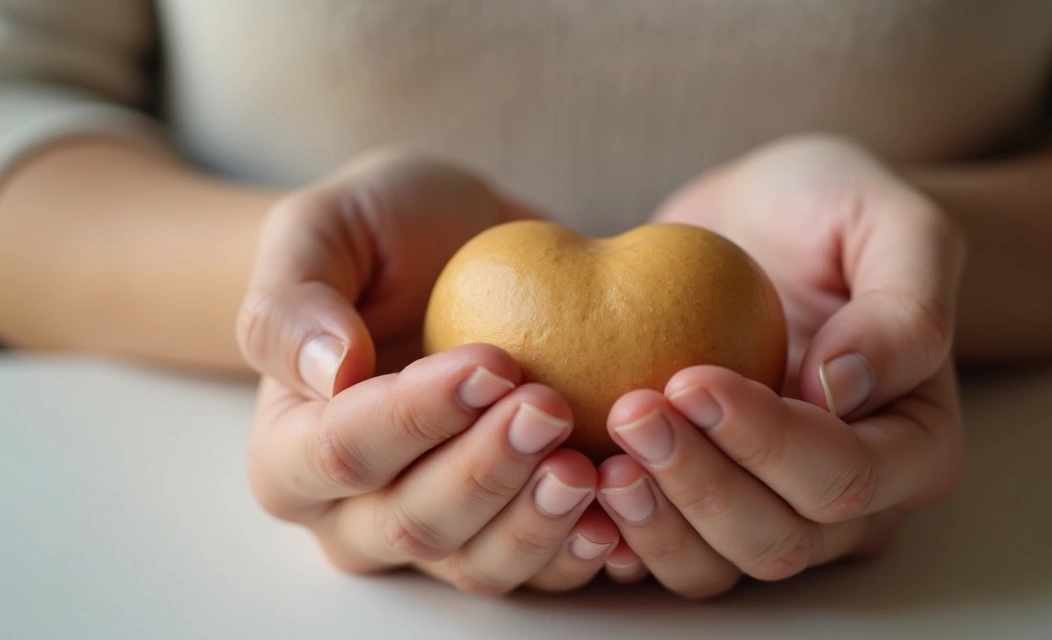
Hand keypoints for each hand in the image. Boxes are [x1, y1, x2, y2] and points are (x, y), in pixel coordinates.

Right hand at [236, 152, 627, 594]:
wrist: (460, 245)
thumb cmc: (382, 233)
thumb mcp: (322, 229)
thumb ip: (292, 301)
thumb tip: (330, 372)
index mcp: (291, 447)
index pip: (343, 452)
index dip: (416, 417)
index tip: (491, 363)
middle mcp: (353, 510)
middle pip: (413, 523)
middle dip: (487, 472)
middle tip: (550, 409)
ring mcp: (433, 531)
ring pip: (476, 561)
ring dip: (535, 523)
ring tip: (589, 468)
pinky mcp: (502, 532)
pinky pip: (537, 568)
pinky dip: (579, 549)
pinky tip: (619, 512)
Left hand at [595, 136, 966, 597]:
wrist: (757, 220)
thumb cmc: (830, 212)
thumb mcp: (891, 222)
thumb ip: (904, 306)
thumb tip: (843, 389)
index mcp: (915, 445)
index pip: (845, 476)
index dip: (768, 443)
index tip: (692, 380)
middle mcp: (852, 501)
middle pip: (780, 540)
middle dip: (700, 487)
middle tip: (631, 413)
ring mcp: (772, 511)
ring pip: (718, 566)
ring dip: (654, 523)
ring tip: (598, 460)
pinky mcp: (702, 506)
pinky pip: (662, 551)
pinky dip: (617, 535)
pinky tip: (575, 486)